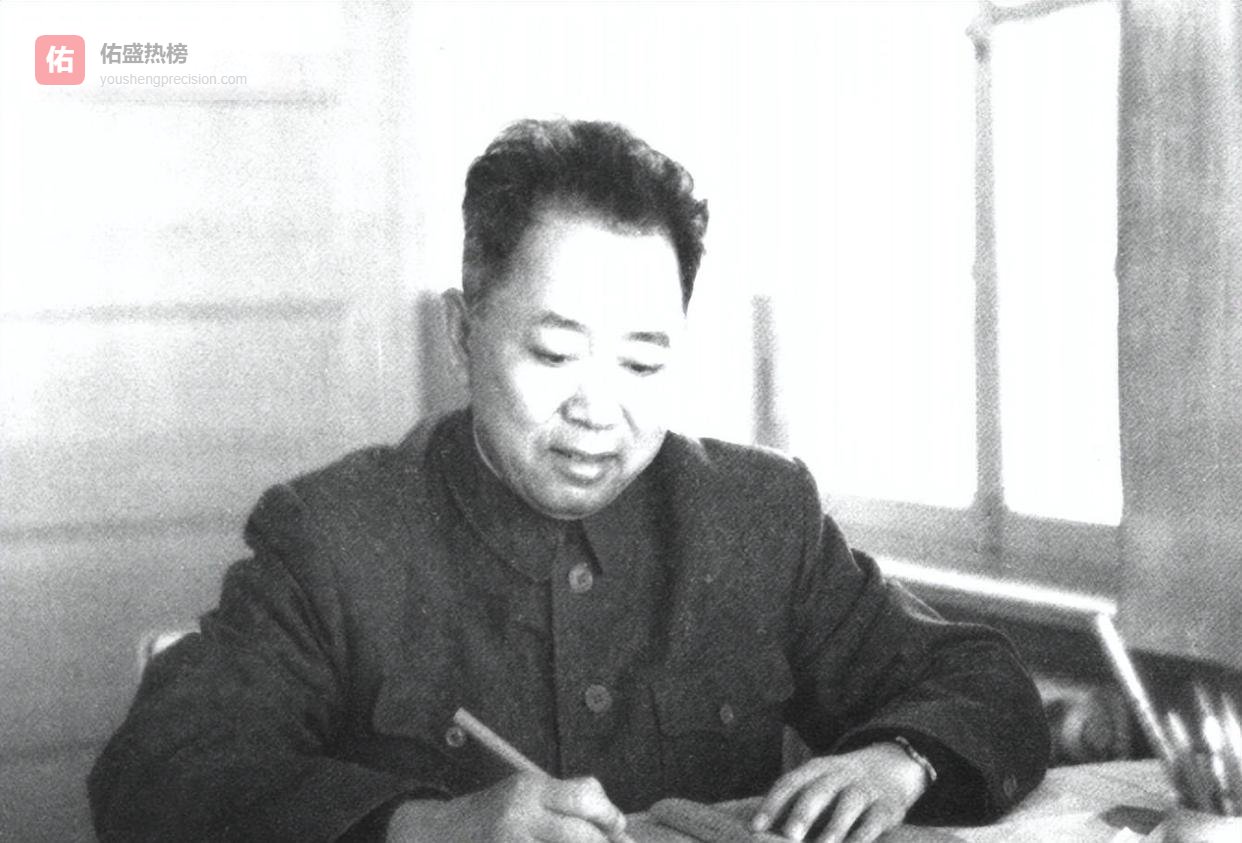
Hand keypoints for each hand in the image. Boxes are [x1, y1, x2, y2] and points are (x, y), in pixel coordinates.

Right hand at [386, 772, 632, 842]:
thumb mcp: (525, 794)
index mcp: (530, 787)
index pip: (586, 797)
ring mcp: (512, 842)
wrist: (436, 834)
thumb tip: (616, 825)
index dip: (610, 816)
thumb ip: (564, 802)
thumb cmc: (491, 814)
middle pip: (584, 836)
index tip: (617, 828)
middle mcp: (520, 814)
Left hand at [750, 743, 927, 842]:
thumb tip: (760, 833)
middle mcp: (839, 775)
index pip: (790, 783)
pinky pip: (875, 820)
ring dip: (835, 826)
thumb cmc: (839, 786)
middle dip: (803, 814)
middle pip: (818, 791)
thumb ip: (794, 803)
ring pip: (849, 804)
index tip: (755, 828)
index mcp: (816, 769)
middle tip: (789, 836)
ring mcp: (865, 789)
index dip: (772, 805)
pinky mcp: (888, 806)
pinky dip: (864, 835)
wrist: (891, 766)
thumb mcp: (818, 783)